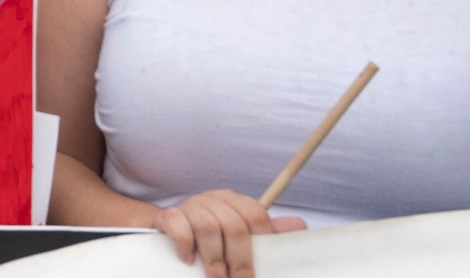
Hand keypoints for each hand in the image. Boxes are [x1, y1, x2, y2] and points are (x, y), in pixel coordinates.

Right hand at [156, 188, 303, 277]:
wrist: (173, 228)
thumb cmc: (214, 234)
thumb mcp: (241, 232)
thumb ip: (267, 232)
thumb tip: (300, 225)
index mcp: (235, 201)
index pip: (255, 214)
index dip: (260, 241)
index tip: (258, 266)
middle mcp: (214, 199)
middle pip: (232, 224)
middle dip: (238, 258)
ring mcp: (190, 205)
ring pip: (206, 226)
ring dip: (213, 257)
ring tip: (216, 277)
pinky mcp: (169, 215)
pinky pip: (177, 224)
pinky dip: (184, 244)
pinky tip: (188, 259)